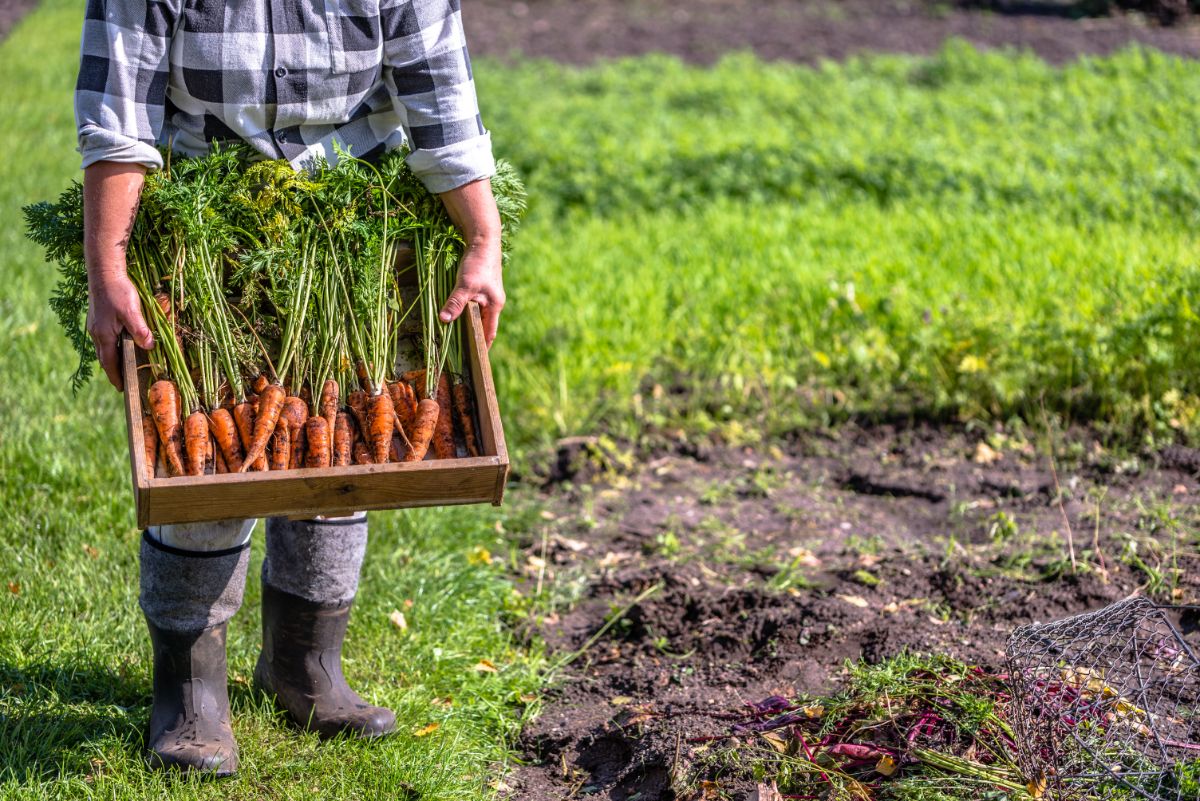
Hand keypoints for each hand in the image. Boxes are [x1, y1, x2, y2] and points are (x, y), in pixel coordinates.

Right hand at [87, 271, 153, 389]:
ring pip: (102, 347)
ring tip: (121, 367)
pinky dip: (110, 346)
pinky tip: (118, 344)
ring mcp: (95, 325)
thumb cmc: (118, 291)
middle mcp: (96, 332)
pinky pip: (103, 338)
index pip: (109, 363)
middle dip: (112, 370)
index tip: (121, 389)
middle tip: (122, 382)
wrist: (103, 272)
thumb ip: (140, 330)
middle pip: (104, 357)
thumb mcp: (132, 311)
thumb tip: (149, 347)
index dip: (115, 377)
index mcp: (104, 335)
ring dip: (111, 358)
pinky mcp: (98, 317)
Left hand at [439, 238, 503, 346]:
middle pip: (484, 325)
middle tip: (463, 353)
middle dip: (475, 339)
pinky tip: (456, 315)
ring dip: (469, 325)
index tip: (477, 362)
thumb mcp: (465, 284)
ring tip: (457, 338)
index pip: (490, 333)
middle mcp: (493, 302)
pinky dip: (466, 313)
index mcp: (494, 306)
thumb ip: (455, 303)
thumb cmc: (478, 263)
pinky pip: (474, 305)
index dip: (484, 348)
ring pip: (478, 315)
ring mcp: (488, 294)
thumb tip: (444, 321)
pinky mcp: (481, 287)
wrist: (483, 240)